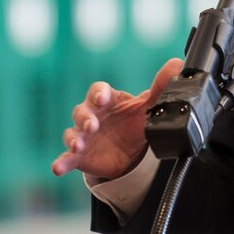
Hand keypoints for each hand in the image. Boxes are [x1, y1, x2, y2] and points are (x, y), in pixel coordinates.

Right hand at [51, 58, 183, 179]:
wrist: (131, 152)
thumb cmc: (134, 121)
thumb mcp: (149, 105)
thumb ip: (160, 87)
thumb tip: (176, 65)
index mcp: (108, 100)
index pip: (98, 91)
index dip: (98, 94)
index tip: (102, 98)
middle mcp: (92, 115)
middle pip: (81, 111)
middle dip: (85, 117)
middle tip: (92, 125)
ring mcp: (83, 136)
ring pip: (72, 133)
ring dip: (73, 138)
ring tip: (77, 145)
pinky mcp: (80, 156)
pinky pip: (67, 158)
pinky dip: (61, 162)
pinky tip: (57, 168)